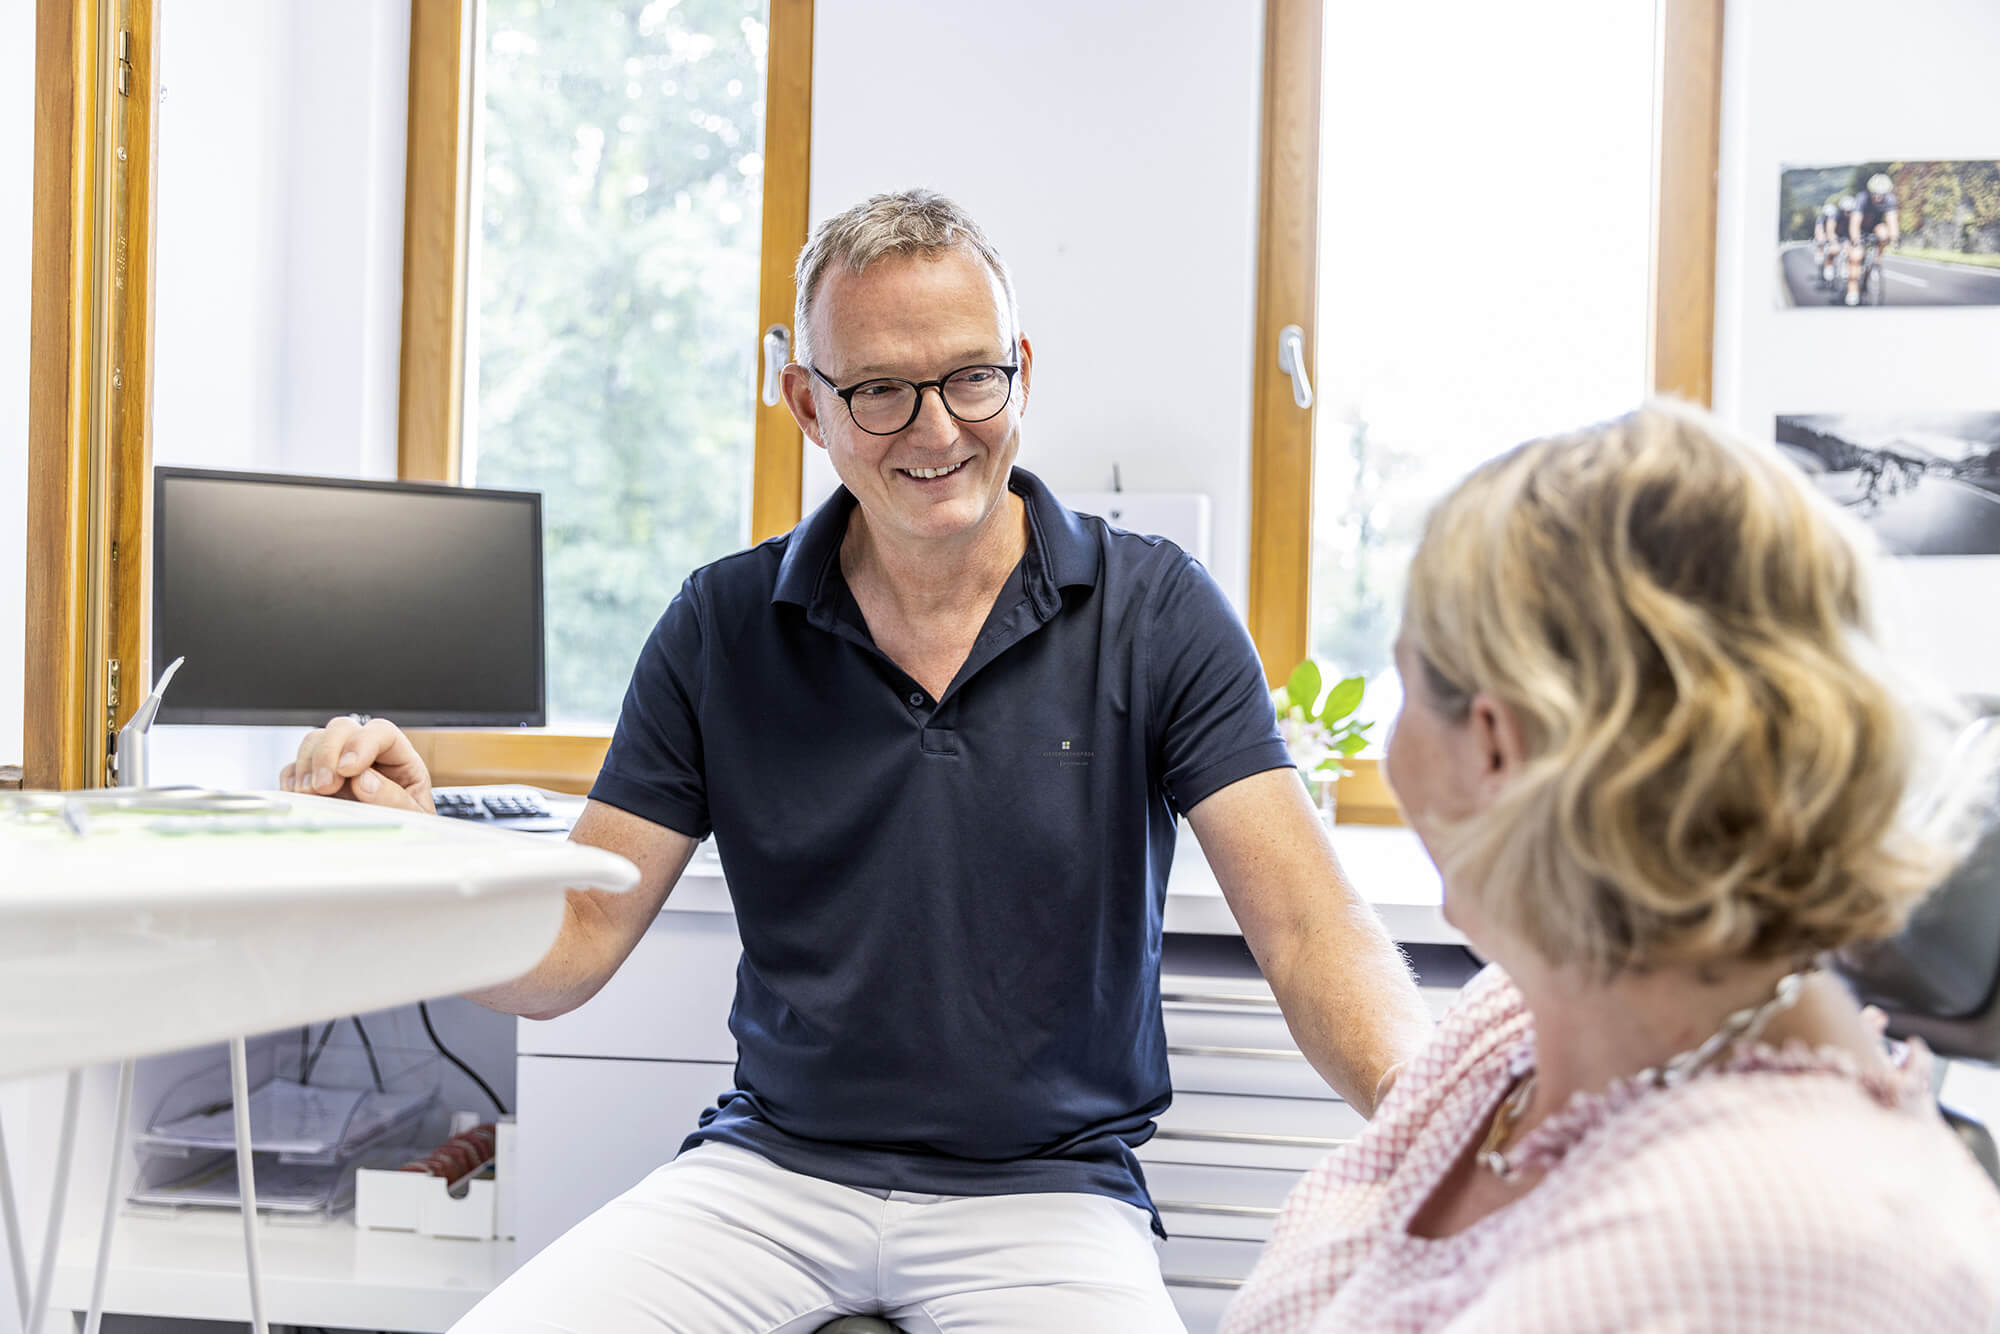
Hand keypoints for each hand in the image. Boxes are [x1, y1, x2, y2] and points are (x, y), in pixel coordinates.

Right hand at [281, 716, 434, 813]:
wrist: (394, 850)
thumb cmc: (409, 827)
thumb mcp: (412, 817)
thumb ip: (393, 798)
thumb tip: (364, 780)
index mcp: (400, 758)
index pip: (381, 732)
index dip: (362, 744)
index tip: (348, 769)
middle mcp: (367, 754)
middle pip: (342, 729)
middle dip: (328, 754)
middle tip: (325, 787)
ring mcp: (338, 764)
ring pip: (315, 741)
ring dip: (307, 765)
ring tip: (311, 793)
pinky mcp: (316, 780)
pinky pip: (294, 767)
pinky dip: (292, 779)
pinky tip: (301, 798)